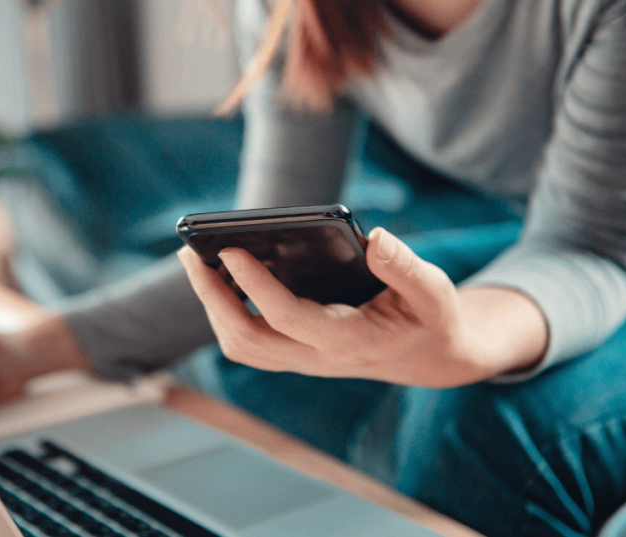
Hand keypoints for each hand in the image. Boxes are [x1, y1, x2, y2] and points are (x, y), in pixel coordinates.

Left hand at [177, 227, 546, 386]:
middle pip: (246, 339)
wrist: (433, 358)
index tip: (230, 248)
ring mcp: (302, 361)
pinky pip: (248, 341)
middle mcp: (317, 358)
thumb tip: (375, 236)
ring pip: (240, 345)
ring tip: (196, 262)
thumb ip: (406, 268)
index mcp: (349, 341)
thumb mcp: (435, 292)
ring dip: (212, 307)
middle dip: (212, 298)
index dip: (255, 285)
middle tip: (190, 254)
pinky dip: (226, 312)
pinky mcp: (295, 355)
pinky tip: (220, 277)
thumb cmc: (432, 319)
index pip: (287, 318)